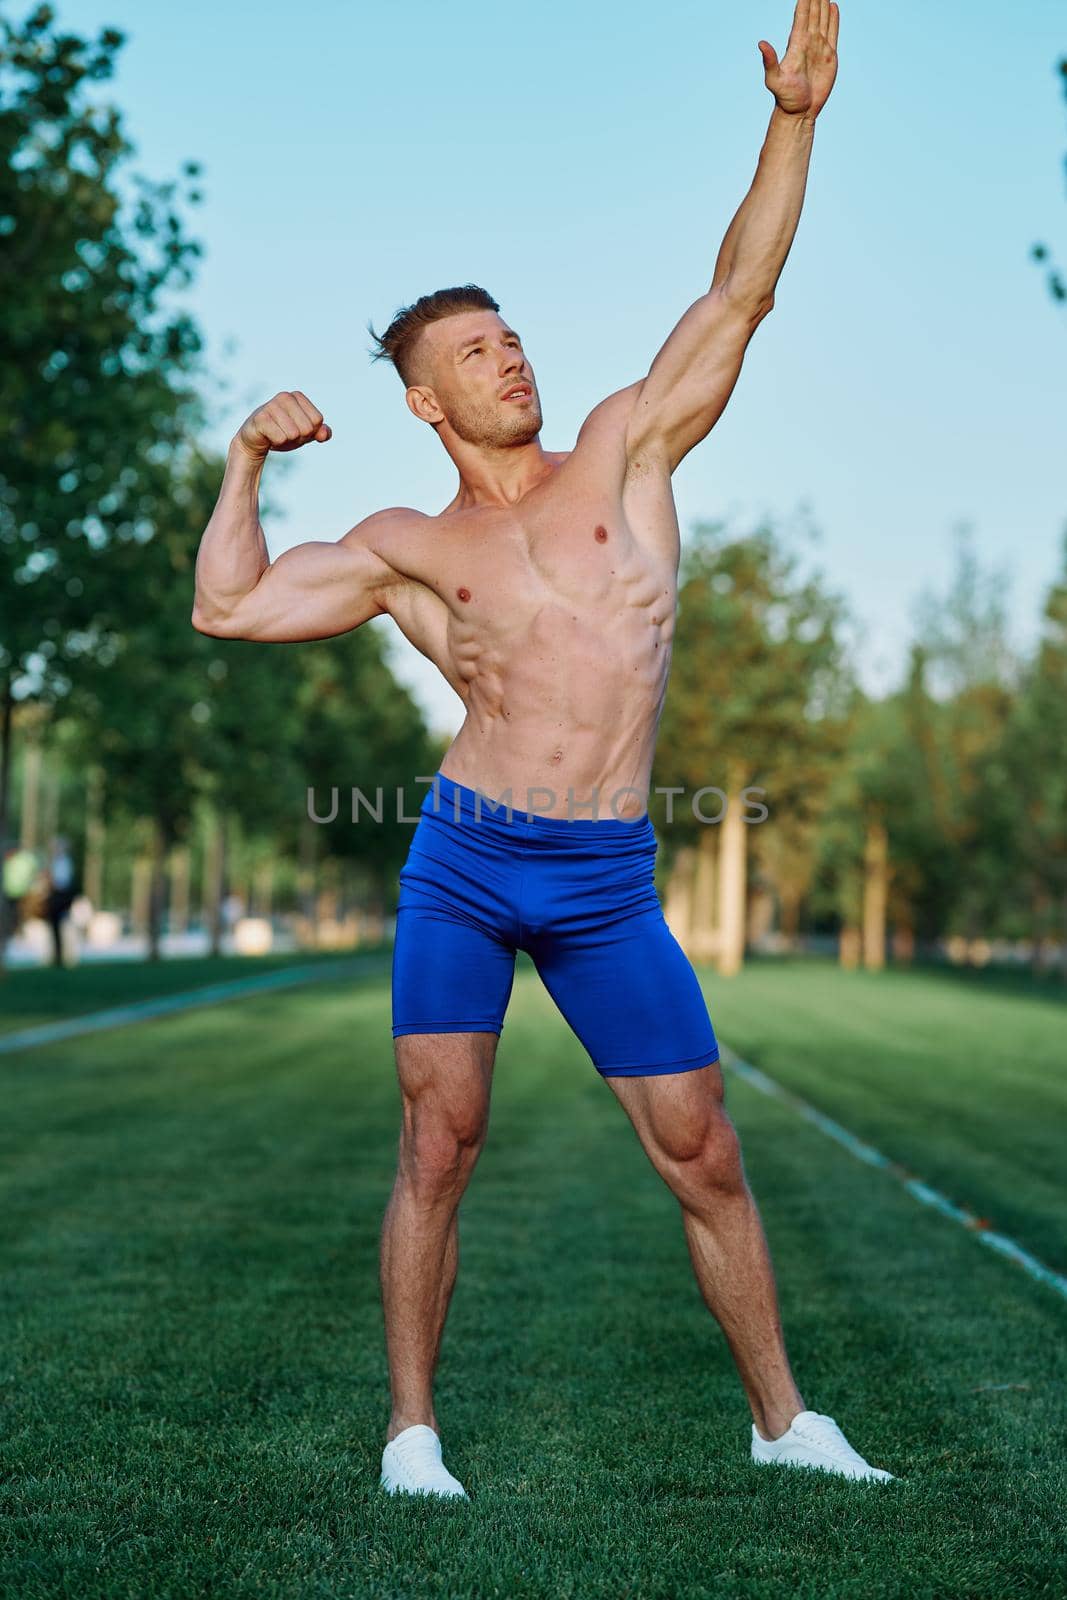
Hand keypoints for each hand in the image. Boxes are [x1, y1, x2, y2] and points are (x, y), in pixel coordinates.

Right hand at [235, 390, 331, 459]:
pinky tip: (268, 436)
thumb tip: (325, 434)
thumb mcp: (306, 434)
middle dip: (298, 437)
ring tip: (276, 434)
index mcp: (297, 396)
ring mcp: (271, 405)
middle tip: (285, 433)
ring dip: (286, 440)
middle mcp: (284, 396)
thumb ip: (320, 432)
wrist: (257, 440)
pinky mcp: (260, 418)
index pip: (317, 421)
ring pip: (293, 434)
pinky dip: (276, 443)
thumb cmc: (283, 433)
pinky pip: (280, 438)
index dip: (309, 431)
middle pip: (307, 428)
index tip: (296, 428)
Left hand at [758, 0, 839, 119]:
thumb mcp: (774, 80)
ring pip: (822, 19)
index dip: (804, 1)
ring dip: (823, 4)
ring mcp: (819, 47)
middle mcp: (808, 42)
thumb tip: (761, 43)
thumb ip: (769, 61)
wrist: (800, 112)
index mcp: (796, 44)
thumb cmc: (785, 98)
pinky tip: (833, 7)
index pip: (801, 17)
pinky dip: (833, 19)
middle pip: (812, 14)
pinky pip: (832, 32)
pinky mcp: (829, 56)